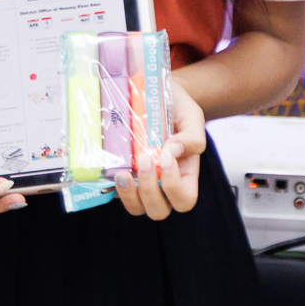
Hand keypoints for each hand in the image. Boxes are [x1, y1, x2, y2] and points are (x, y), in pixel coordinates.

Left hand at [115, 76, 205, 219]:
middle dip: (149, 189)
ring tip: (122, 173)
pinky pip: (117, 194)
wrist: (156, 95)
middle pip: (159, 210)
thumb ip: (192, 136)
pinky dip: (113, 186)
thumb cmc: (178, 109)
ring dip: (129, 195)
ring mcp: (141, 184)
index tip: (166, 156)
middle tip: (144, 159)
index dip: (175, 187)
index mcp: (185, 175)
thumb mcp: (192, 116)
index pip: (185, 199)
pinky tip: (112, 170)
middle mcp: (164, 186)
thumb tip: (172, 151)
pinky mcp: (123, 178)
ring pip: (137, 208)